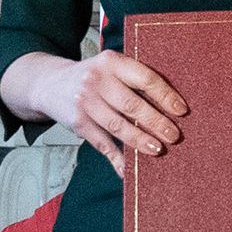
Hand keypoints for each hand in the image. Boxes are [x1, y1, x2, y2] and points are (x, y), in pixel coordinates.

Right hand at [34, 50, 187, 170]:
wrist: (49, 83)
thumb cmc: (93, 77)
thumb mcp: (111, 67)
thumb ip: (134, 79)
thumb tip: (171, 105)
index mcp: (112, 61)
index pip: (145, 78)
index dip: (165, 96)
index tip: (181, 110)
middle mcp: (96, 80)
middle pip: (132, 105)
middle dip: (156, 122)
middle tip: (174, 135)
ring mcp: (85, 102)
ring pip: (118, 126)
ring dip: (140, 140)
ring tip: (158, 149)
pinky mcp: (78, 122)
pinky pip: (102, 143)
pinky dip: (117, 158)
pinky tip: (128, 169)